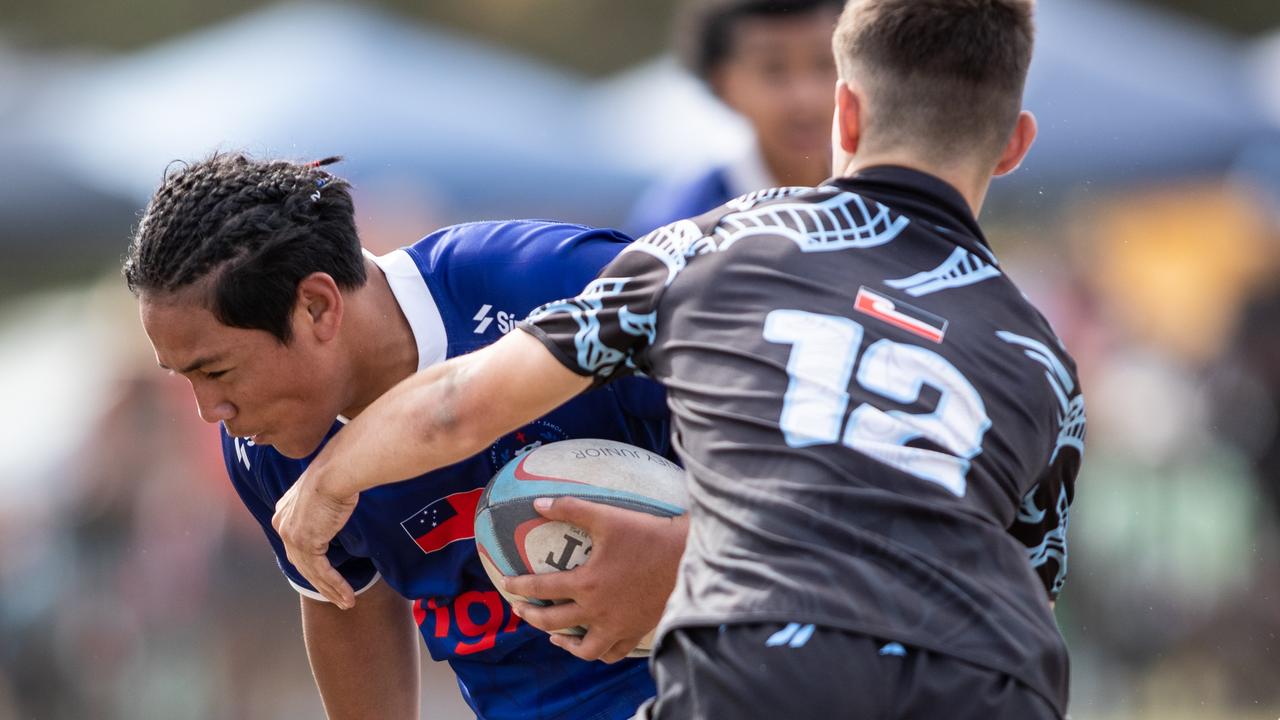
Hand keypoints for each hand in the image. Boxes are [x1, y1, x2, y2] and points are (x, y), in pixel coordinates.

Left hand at [273, 470, 359, 608]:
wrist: (337, 471)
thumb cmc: (337, 473)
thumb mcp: (324, 491)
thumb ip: (322, 506)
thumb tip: (335, 507)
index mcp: (284, 512)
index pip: (296, 545)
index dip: (312, 564)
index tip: (326, 576)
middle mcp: (282, 524)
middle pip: (302, 563)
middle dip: (321, 583)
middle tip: (337, 597)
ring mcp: (291, 536)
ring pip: (312, 572)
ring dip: (331, 590)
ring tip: (346, 602)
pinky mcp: (305, 543)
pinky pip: (321, 572)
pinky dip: (335, 585)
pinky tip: (347, 595)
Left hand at [503, 497, 687, 662]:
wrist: (689, 556)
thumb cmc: (647, 534)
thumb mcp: (607, 516)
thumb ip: (570, 508)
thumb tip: (537, 503)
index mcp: (587, 584)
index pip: (542, 590)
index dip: (519, 587)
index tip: (506, 583)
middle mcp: (599, 612)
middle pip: (554, 623)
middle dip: (531, 617)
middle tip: (520, 609)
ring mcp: (619, 626)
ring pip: (583, 650)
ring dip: (563, 644)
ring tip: (554, 635)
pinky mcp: (637, 631)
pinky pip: (613, 652)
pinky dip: (598, 651)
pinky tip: (592, 641)